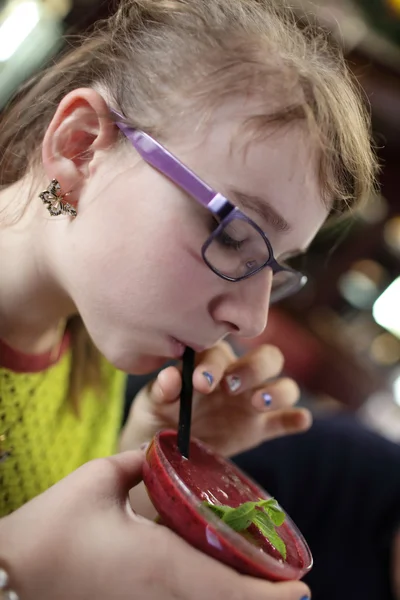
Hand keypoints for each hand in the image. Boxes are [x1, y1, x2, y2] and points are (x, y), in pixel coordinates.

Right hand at [0, 451, 310, 599]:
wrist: (10, 574)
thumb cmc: (51, 527)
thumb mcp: (96, 481)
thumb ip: (136, 462)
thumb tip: (160, 450)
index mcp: (157, 562)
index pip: (227, 586)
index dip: (268, 593)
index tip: (301, 588)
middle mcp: (158, 595)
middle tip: (293, 591)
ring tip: (263, 589)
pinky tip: (214, 586)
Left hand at [120, 342, 310, 456]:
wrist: (165, 446)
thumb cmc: (157, 413)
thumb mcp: (153, 402)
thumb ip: (162, 389)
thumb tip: (170, 378)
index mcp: (212, 362)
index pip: (222, 353)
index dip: (215, 364)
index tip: (202, 383)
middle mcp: (239, 375)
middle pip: (266, 358)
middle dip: (254, 369)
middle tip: (232, 388)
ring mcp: (253, 402)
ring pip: (284, 386)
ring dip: (278, 392)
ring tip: (257, 405)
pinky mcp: (261, 428)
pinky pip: (286, 420)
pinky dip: (296, 419)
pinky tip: (299, 420)